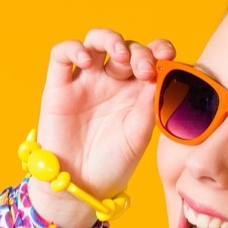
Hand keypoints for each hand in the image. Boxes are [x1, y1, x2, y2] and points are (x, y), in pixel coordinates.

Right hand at [30, 30, 175, 227]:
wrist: (81, 187)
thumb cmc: (113, 165)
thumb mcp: (139, 136)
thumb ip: (149, 105)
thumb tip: (160, 74)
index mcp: (136, 92)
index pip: (150, 58)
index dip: (159, 50)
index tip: (168, 56)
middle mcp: (112, 82)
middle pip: (126, 48)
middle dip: (138, 52)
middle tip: (144, 69)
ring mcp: (85, 82)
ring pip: (95, 42)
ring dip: (110, 40)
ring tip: (121, 56)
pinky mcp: (58, 87)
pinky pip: (61, 55)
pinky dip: (73, 49)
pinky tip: (86, 60)